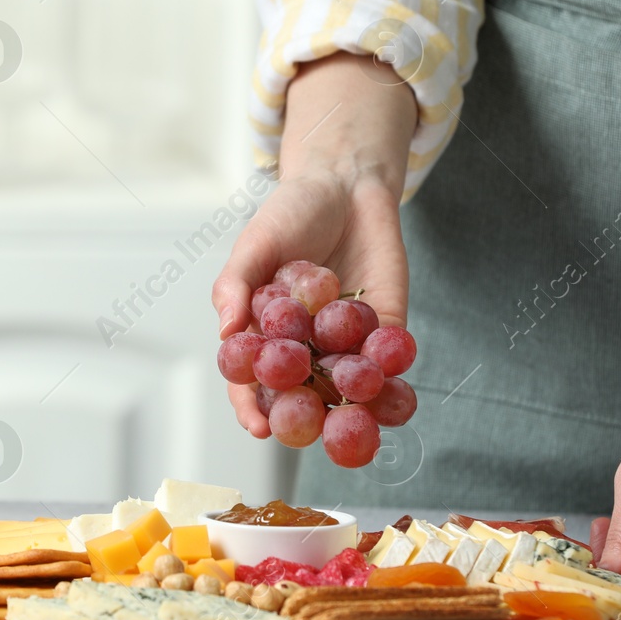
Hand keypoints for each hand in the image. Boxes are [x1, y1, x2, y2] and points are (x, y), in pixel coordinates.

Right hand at [211, 53, 417, 437]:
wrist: (347, 184)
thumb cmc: (291, 213)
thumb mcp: (255, 244)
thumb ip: (236, 286)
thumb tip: (227, 332)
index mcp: (266, 334)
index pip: (254, 380)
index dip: (253, 405)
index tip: (258, 426)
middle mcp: (304, 347)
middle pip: (301, 395)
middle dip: (304, 419)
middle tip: (306, 435)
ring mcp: (345, 343)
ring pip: (346, 390)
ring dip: (351, 412)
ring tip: (351, 430)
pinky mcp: (385, 330)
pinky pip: (387, 363)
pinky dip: (392, 383)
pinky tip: (393, 397)